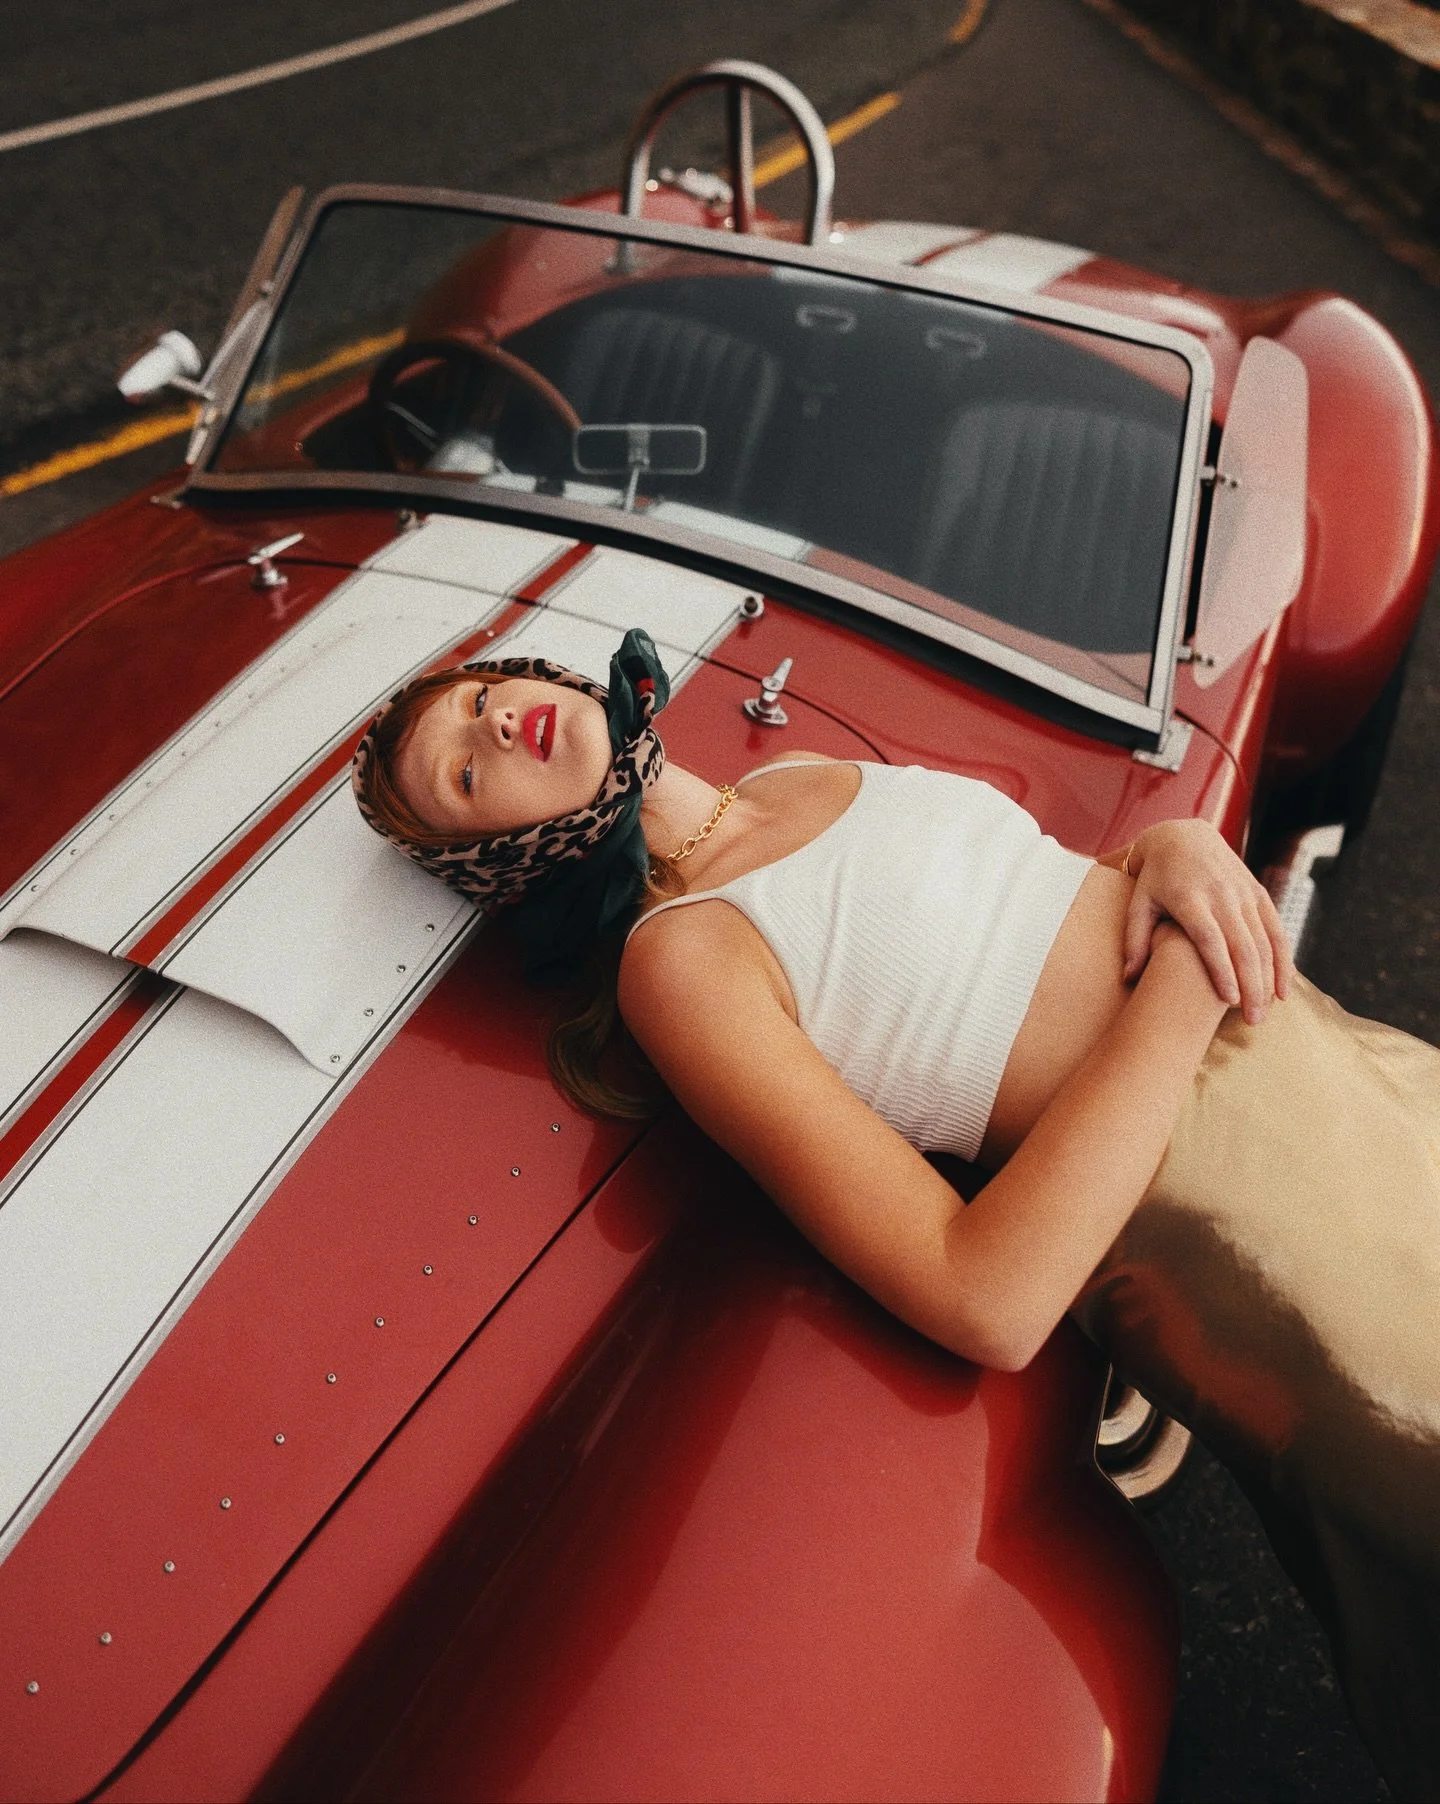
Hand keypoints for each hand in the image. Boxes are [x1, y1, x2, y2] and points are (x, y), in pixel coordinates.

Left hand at [1120, 820, 1292, 1023]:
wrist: (1182, 836)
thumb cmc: (1155, 877)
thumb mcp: (1139, 903)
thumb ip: (1135, 939)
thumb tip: (1128, 978)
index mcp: (1190, 898)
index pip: (1209, 938)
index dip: (1221, 969)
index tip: (1228, 1000)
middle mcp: (1222, 895)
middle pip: (1243, 945)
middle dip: (1251, 986)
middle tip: (1252, 1021)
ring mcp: (1244, 893)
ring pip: (1264, 941)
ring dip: (1269, 978)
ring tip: (1264, 1013)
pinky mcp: (1258, 893)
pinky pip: (1276, 929)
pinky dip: (1283, 959)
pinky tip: (1283, 987)